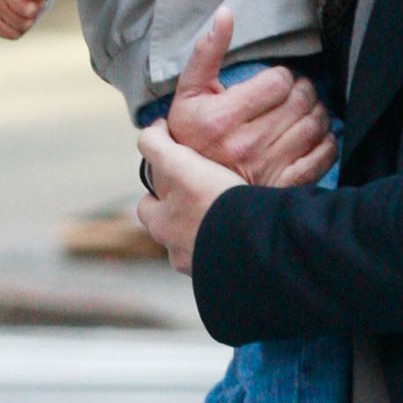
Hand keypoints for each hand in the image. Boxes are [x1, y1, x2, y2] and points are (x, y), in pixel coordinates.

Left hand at [136, 115, 243, 273]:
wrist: (255, 243)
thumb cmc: (213, 203)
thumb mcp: (179, 164)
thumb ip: (157, 145)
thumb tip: (153, 128)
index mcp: (161, 226)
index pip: (147, 206)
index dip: (157, 191)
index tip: (174, 178)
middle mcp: (177, 252)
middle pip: (173, 230)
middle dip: (184, 216)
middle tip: (204, 198)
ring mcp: (203, 267)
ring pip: (200, 246)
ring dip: (209, 233)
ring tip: (230, 216)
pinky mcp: (228, 274)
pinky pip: (225, 259)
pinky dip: (231, 246)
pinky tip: (246, 234)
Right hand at [167, 6, 334, 187]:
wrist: (190, 186)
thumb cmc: (190, 133)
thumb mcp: (189, 91)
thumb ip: (207, 52)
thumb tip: (226, 14)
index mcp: (221, 118)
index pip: (277, 82)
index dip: (282, 76)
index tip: (276, 82)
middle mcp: (245, 144)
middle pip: (300, 102)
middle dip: (303, 90)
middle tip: (298, 91)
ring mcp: (266, 167)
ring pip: (313, 127)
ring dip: (318, 112)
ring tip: (308, 108)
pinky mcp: (282, 185)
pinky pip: (320, 159)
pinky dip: (327, 143)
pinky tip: (317, 135)